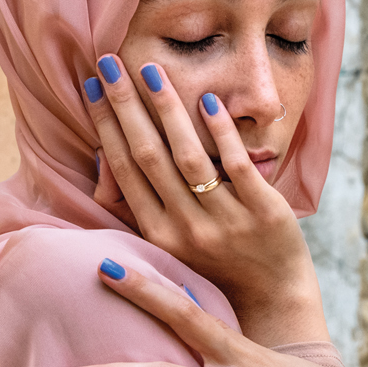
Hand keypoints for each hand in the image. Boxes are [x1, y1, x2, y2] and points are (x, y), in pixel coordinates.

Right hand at [85, 55, 325, 347]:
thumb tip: (107, 159)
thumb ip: (142, 208)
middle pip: (148, 156)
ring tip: (151, 70)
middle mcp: (186, 229)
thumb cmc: (216, 271)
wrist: (273, 305)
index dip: (107, 126)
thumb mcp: (170, 249)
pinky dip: (221, 133)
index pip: (124, 170)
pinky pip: (237, 166)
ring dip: (167, 110)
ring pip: (189, 157)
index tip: (94, 87)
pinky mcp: (265, 213)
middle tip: (111, 62)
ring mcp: (226, 221)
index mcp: (158, 236)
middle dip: (126, 106)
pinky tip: (207, 101)